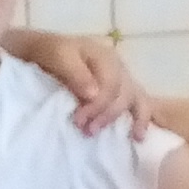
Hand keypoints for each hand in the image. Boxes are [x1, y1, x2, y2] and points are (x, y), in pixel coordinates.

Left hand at [16, 29, 148, 133]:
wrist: (45, 52)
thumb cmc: (51, 53)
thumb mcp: (58, 56)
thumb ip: (76, 74)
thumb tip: (93, 95)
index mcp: (105, 56)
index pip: (111, 84)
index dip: (98, 105)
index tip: (78, 121)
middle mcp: (119, 67)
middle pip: (124, 94)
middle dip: (107, 115)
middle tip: (88, 131)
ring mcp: (123, 79)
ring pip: (138, 98)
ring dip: (133, 119)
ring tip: (133, 137)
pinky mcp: (122, 91)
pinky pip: (140, 104)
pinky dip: (143, 119)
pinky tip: (139, 136)